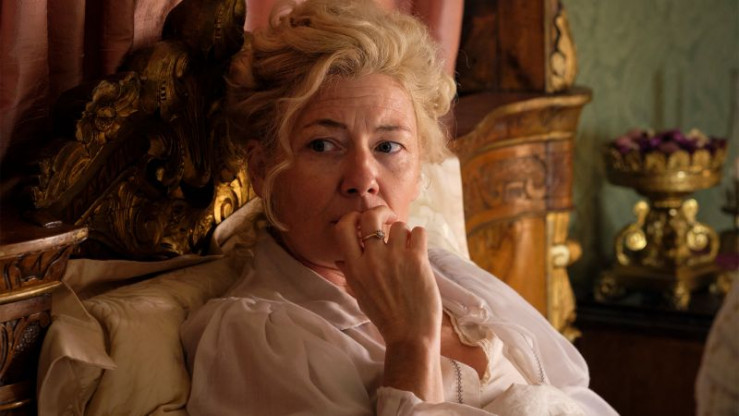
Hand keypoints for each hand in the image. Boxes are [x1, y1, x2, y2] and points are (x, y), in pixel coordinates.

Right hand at [334, 206, 441, 345]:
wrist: (410, 335)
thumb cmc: (385, 316)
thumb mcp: (360, 295)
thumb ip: (350, 274)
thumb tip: (340, 259)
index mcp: (354, 268)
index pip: (343, 228)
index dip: (353, 218)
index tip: (363, 222)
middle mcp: (372, 260)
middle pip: (370, 217)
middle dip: (380, 212)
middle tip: (389, 219)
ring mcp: (395, 258)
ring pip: (399, 225)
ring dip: (404, 233)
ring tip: (407, 247)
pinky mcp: (417, 260)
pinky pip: (418, 232)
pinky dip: (419, 238)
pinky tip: (418, 250)